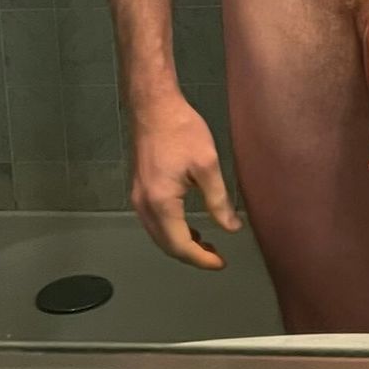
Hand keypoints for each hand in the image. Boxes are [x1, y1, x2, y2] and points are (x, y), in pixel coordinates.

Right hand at [129, 94, 241, 268]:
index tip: (222, 263)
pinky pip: (154, 221)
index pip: (180, 245)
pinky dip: (170, 230)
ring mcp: (137, 198)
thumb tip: (231, 228)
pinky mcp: (138, 189)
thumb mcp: (207, 164)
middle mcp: (144, 206)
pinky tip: (187, 224)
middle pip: (166, 245)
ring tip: (205, 243)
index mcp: (161, 203)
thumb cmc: (182, 131)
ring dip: (180, 244)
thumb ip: (218, 200)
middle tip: (216, 255)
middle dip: (191, 255)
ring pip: (158, 235)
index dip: (201, 259)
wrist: (153, 106)